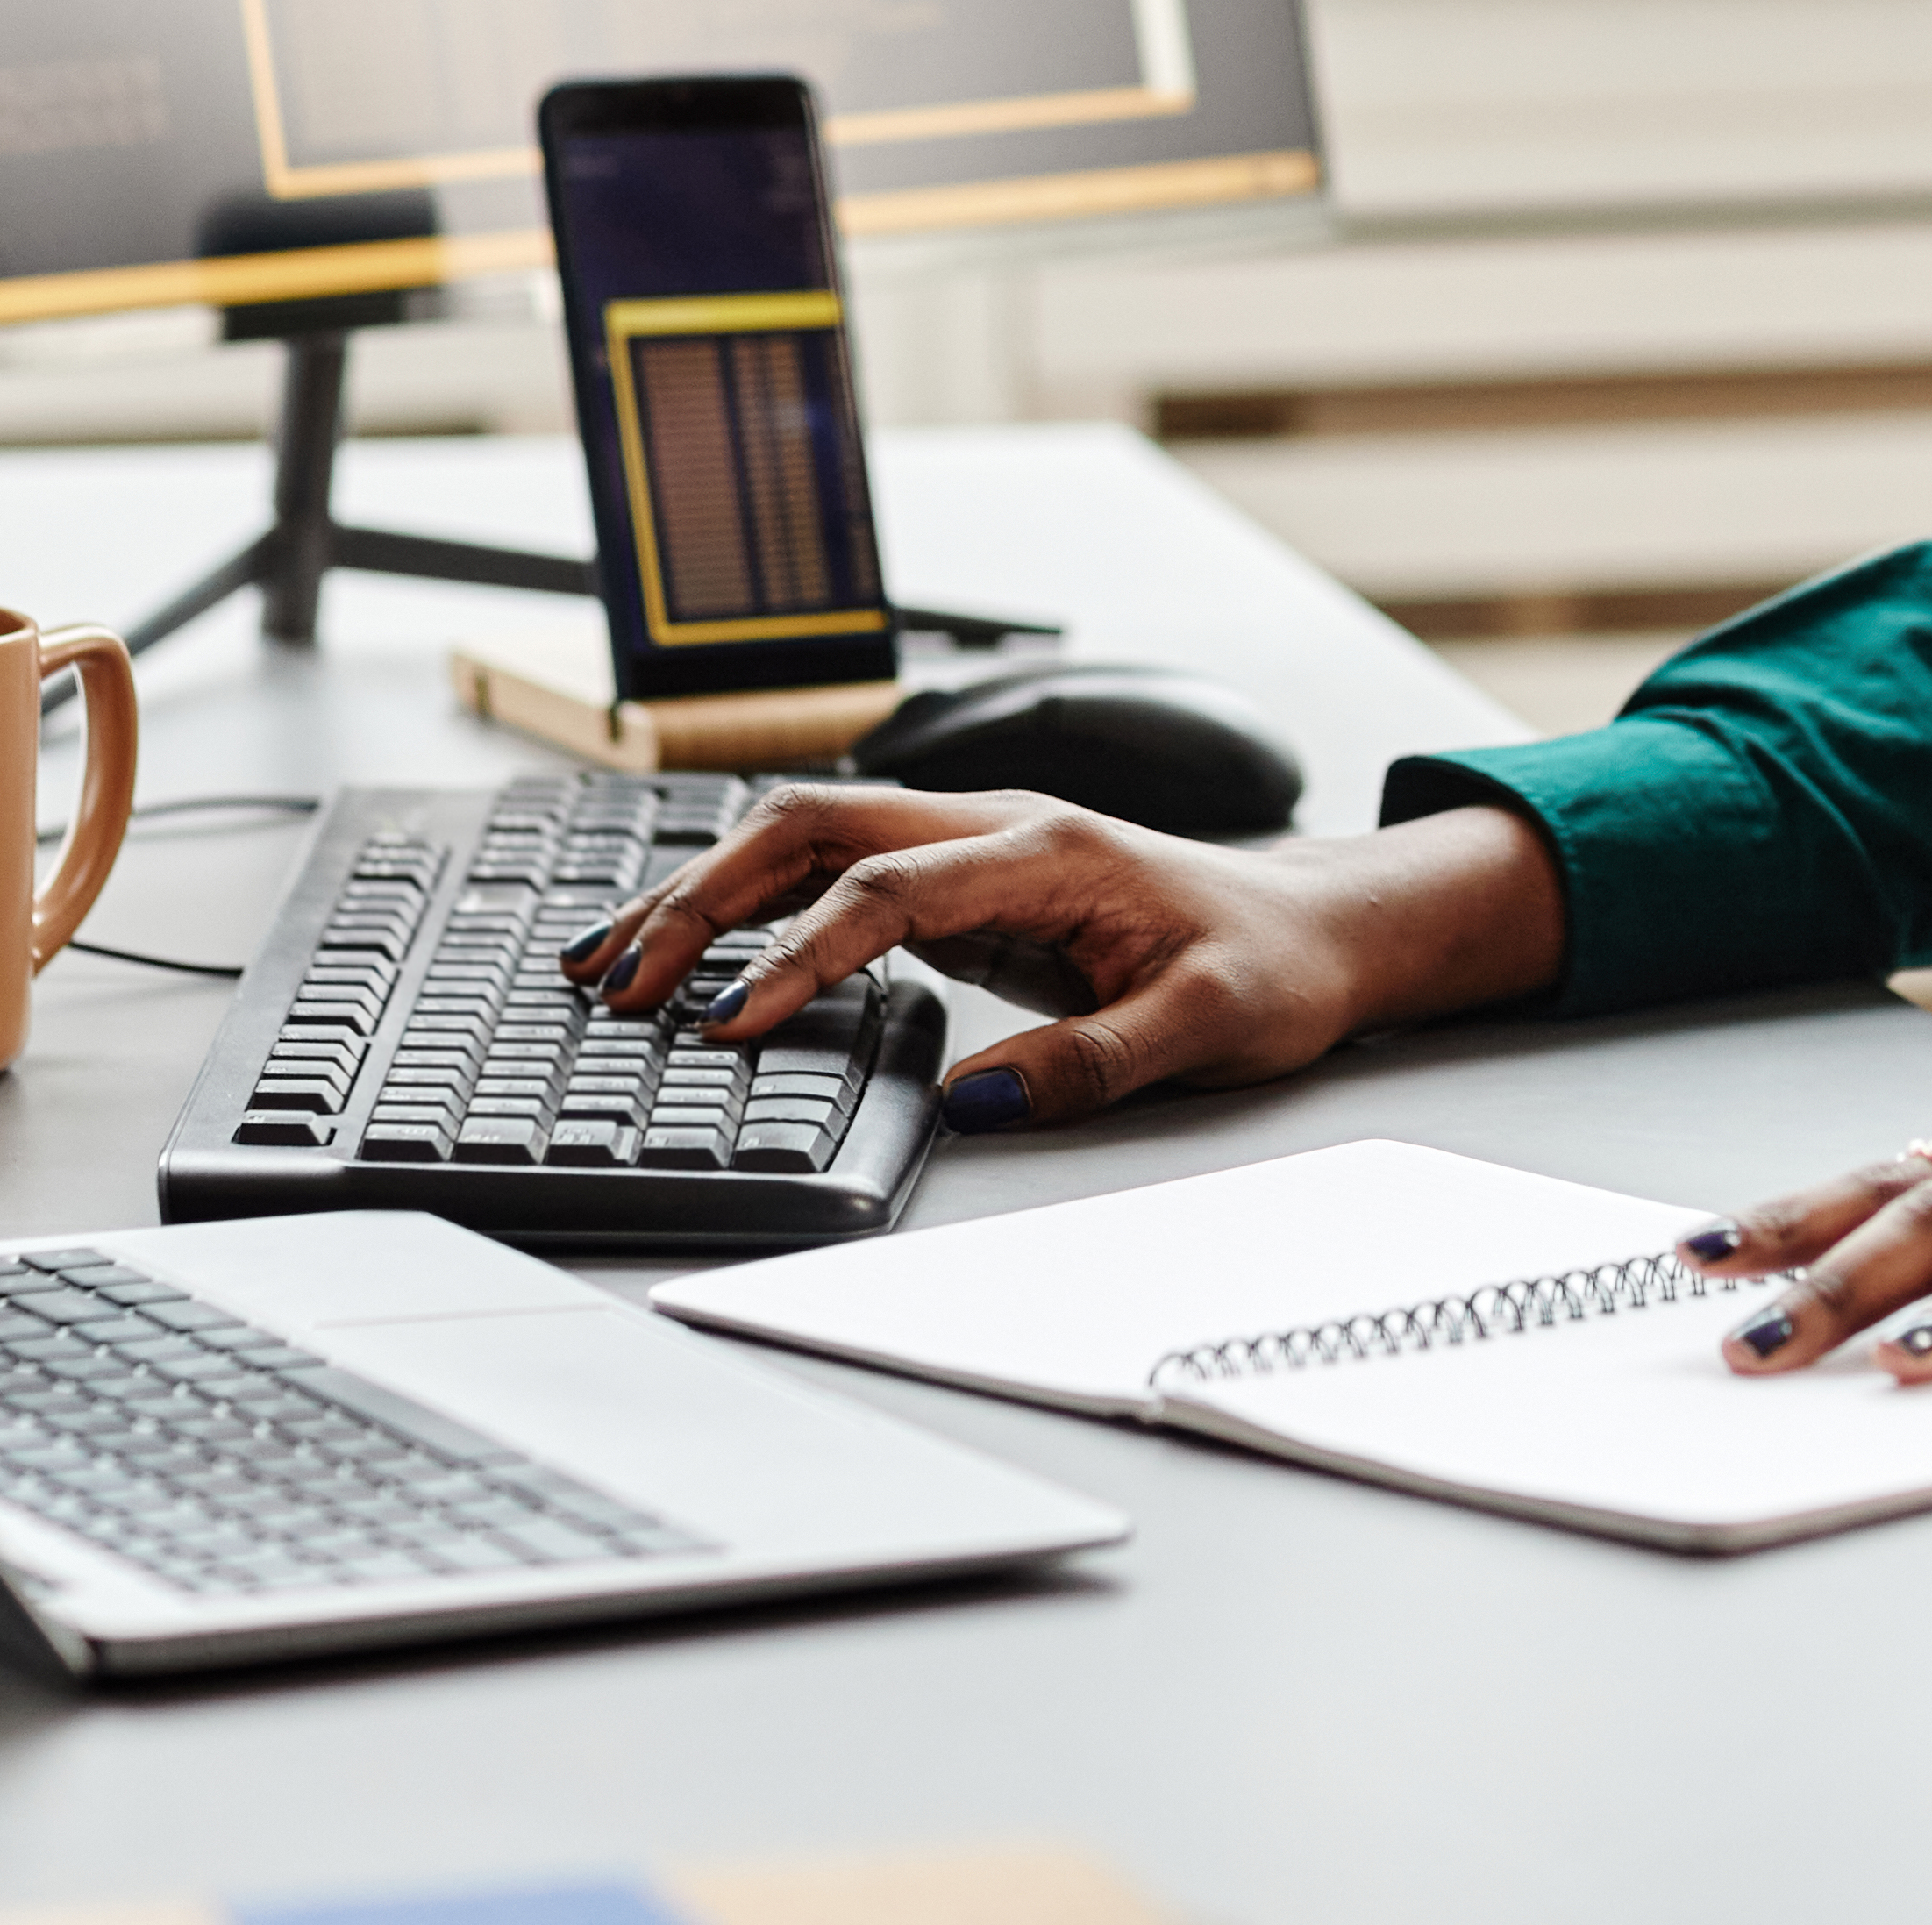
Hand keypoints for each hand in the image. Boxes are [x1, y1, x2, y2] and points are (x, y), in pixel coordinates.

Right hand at [558, 787, 1567, 1128]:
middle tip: (620, 981)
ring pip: (802, 834)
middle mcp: (990, 827)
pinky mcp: (957, 881)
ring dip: (706, 890)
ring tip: (614, 961)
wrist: (1317, 925)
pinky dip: (748, 903)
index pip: (885, 884)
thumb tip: (973, 1104)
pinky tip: (694, 953)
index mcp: (1045, 850)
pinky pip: (828, 871)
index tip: (735, 1023)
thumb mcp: (1208, 1025)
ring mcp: (967, 847)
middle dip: (703, 897)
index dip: (800, 952)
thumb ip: (1093, 1062)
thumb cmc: (1271, 966)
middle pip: (809, 826)